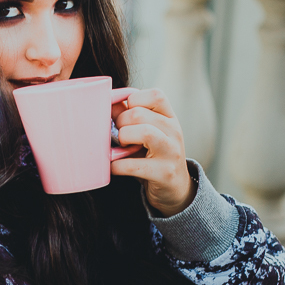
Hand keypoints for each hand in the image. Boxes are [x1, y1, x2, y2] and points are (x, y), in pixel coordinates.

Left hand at [110, 88, 194, 215]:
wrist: (175, 188)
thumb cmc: (154, 156)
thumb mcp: (148, 132)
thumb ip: (129, 116)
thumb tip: (109, 102)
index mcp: (170, 118)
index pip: (155, 95)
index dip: (133, 101)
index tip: (125, 115)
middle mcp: (174, 132)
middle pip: (139, 114)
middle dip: (120, 123)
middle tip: (118, 135)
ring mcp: (171, 152)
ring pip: (144, 132)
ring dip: (123, 138)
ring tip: (120, 147)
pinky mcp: (164, 173)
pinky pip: (132, 165)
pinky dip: (116, 165)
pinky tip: (114, 166)